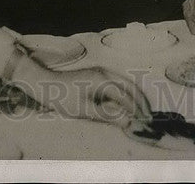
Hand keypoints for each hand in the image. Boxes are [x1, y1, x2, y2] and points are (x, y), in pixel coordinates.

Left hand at [13, 56, 149, 126]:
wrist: (45, 84)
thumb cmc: (63, 98)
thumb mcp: (86, 110)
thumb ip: (108, 115)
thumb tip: (128, 121)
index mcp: (103, 80)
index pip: (126, 96)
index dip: (137, 109)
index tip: (145, 121)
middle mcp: (105, 73)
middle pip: (130, 86)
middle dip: (141, 102)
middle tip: (148, 117)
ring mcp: (101, 73)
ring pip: (125, 84)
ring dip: (134, 98)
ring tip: (141, 112)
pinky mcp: (97, 76)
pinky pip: (117, 84)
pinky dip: (125, 95)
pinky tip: (127, 105)